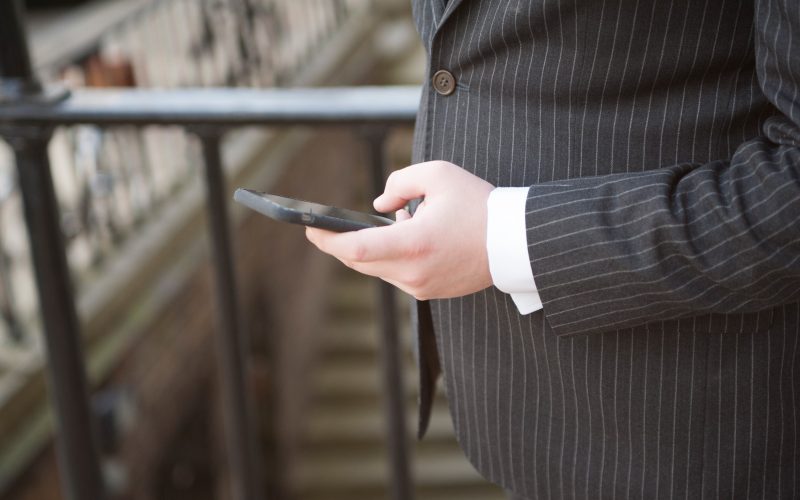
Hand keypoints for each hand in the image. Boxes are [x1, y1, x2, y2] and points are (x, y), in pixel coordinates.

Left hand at [306, 161, 494, 299]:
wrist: (513, 242)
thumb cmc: (478, 205)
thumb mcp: (438, 175)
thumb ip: (399, 183)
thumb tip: (379, 207)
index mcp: (413, 245)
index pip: (356, 249)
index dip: (328, 240)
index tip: (310, 229)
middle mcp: (413, 273)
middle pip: (359, 262)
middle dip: (339, 245)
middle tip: (322, 228)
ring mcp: (421, 287)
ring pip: (377, 269)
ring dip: (369, 249)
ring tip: (378, 226)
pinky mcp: (429, 293)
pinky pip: (396, 275)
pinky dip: (389, 258)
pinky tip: (404, 238)